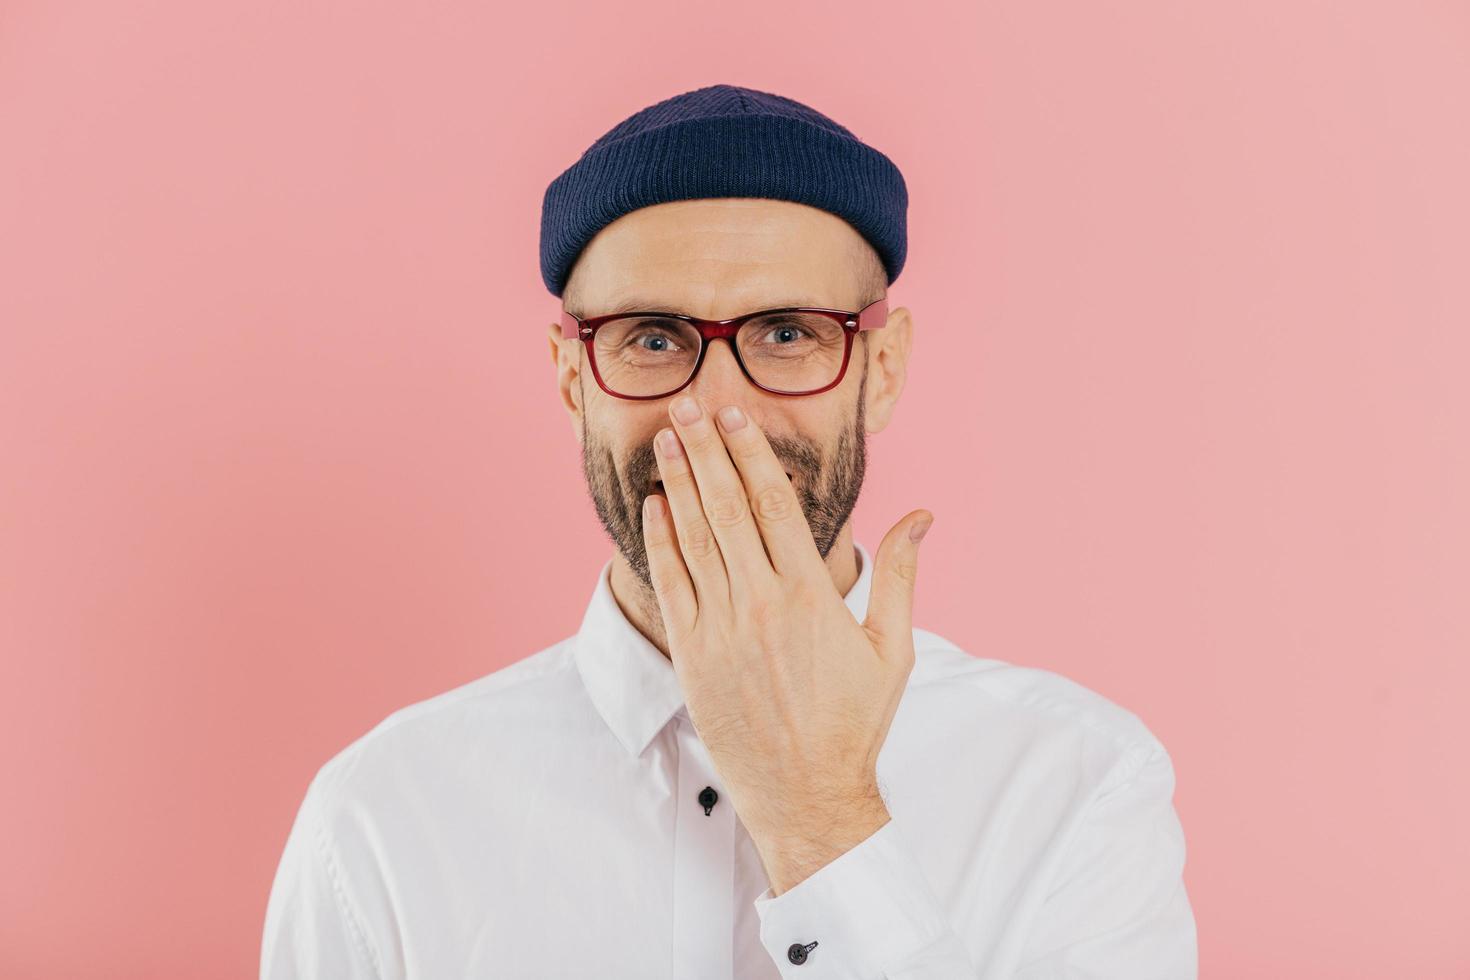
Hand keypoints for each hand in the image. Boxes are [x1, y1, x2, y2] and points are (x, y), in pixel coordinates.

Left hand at [642, 393, 932, 889]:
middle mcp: (759, 603)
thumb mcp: (892, 649)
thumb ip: (901, 574)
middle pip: (726, 507)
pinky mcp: (692, 655)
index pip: (773, 502)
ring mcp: (720, 629)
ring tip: (665, 439)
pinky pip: (671, 584)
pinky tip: (655, 506)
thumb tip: (923, 516)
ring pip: (694, 538)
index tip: (735, 416)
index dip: (751, 453)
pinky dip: (660, 541)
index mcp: (810, 595)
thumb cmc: (855, 723)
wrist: (807, 796)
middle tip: (688, 406)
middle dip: (704, 451)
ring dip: (678, 483)